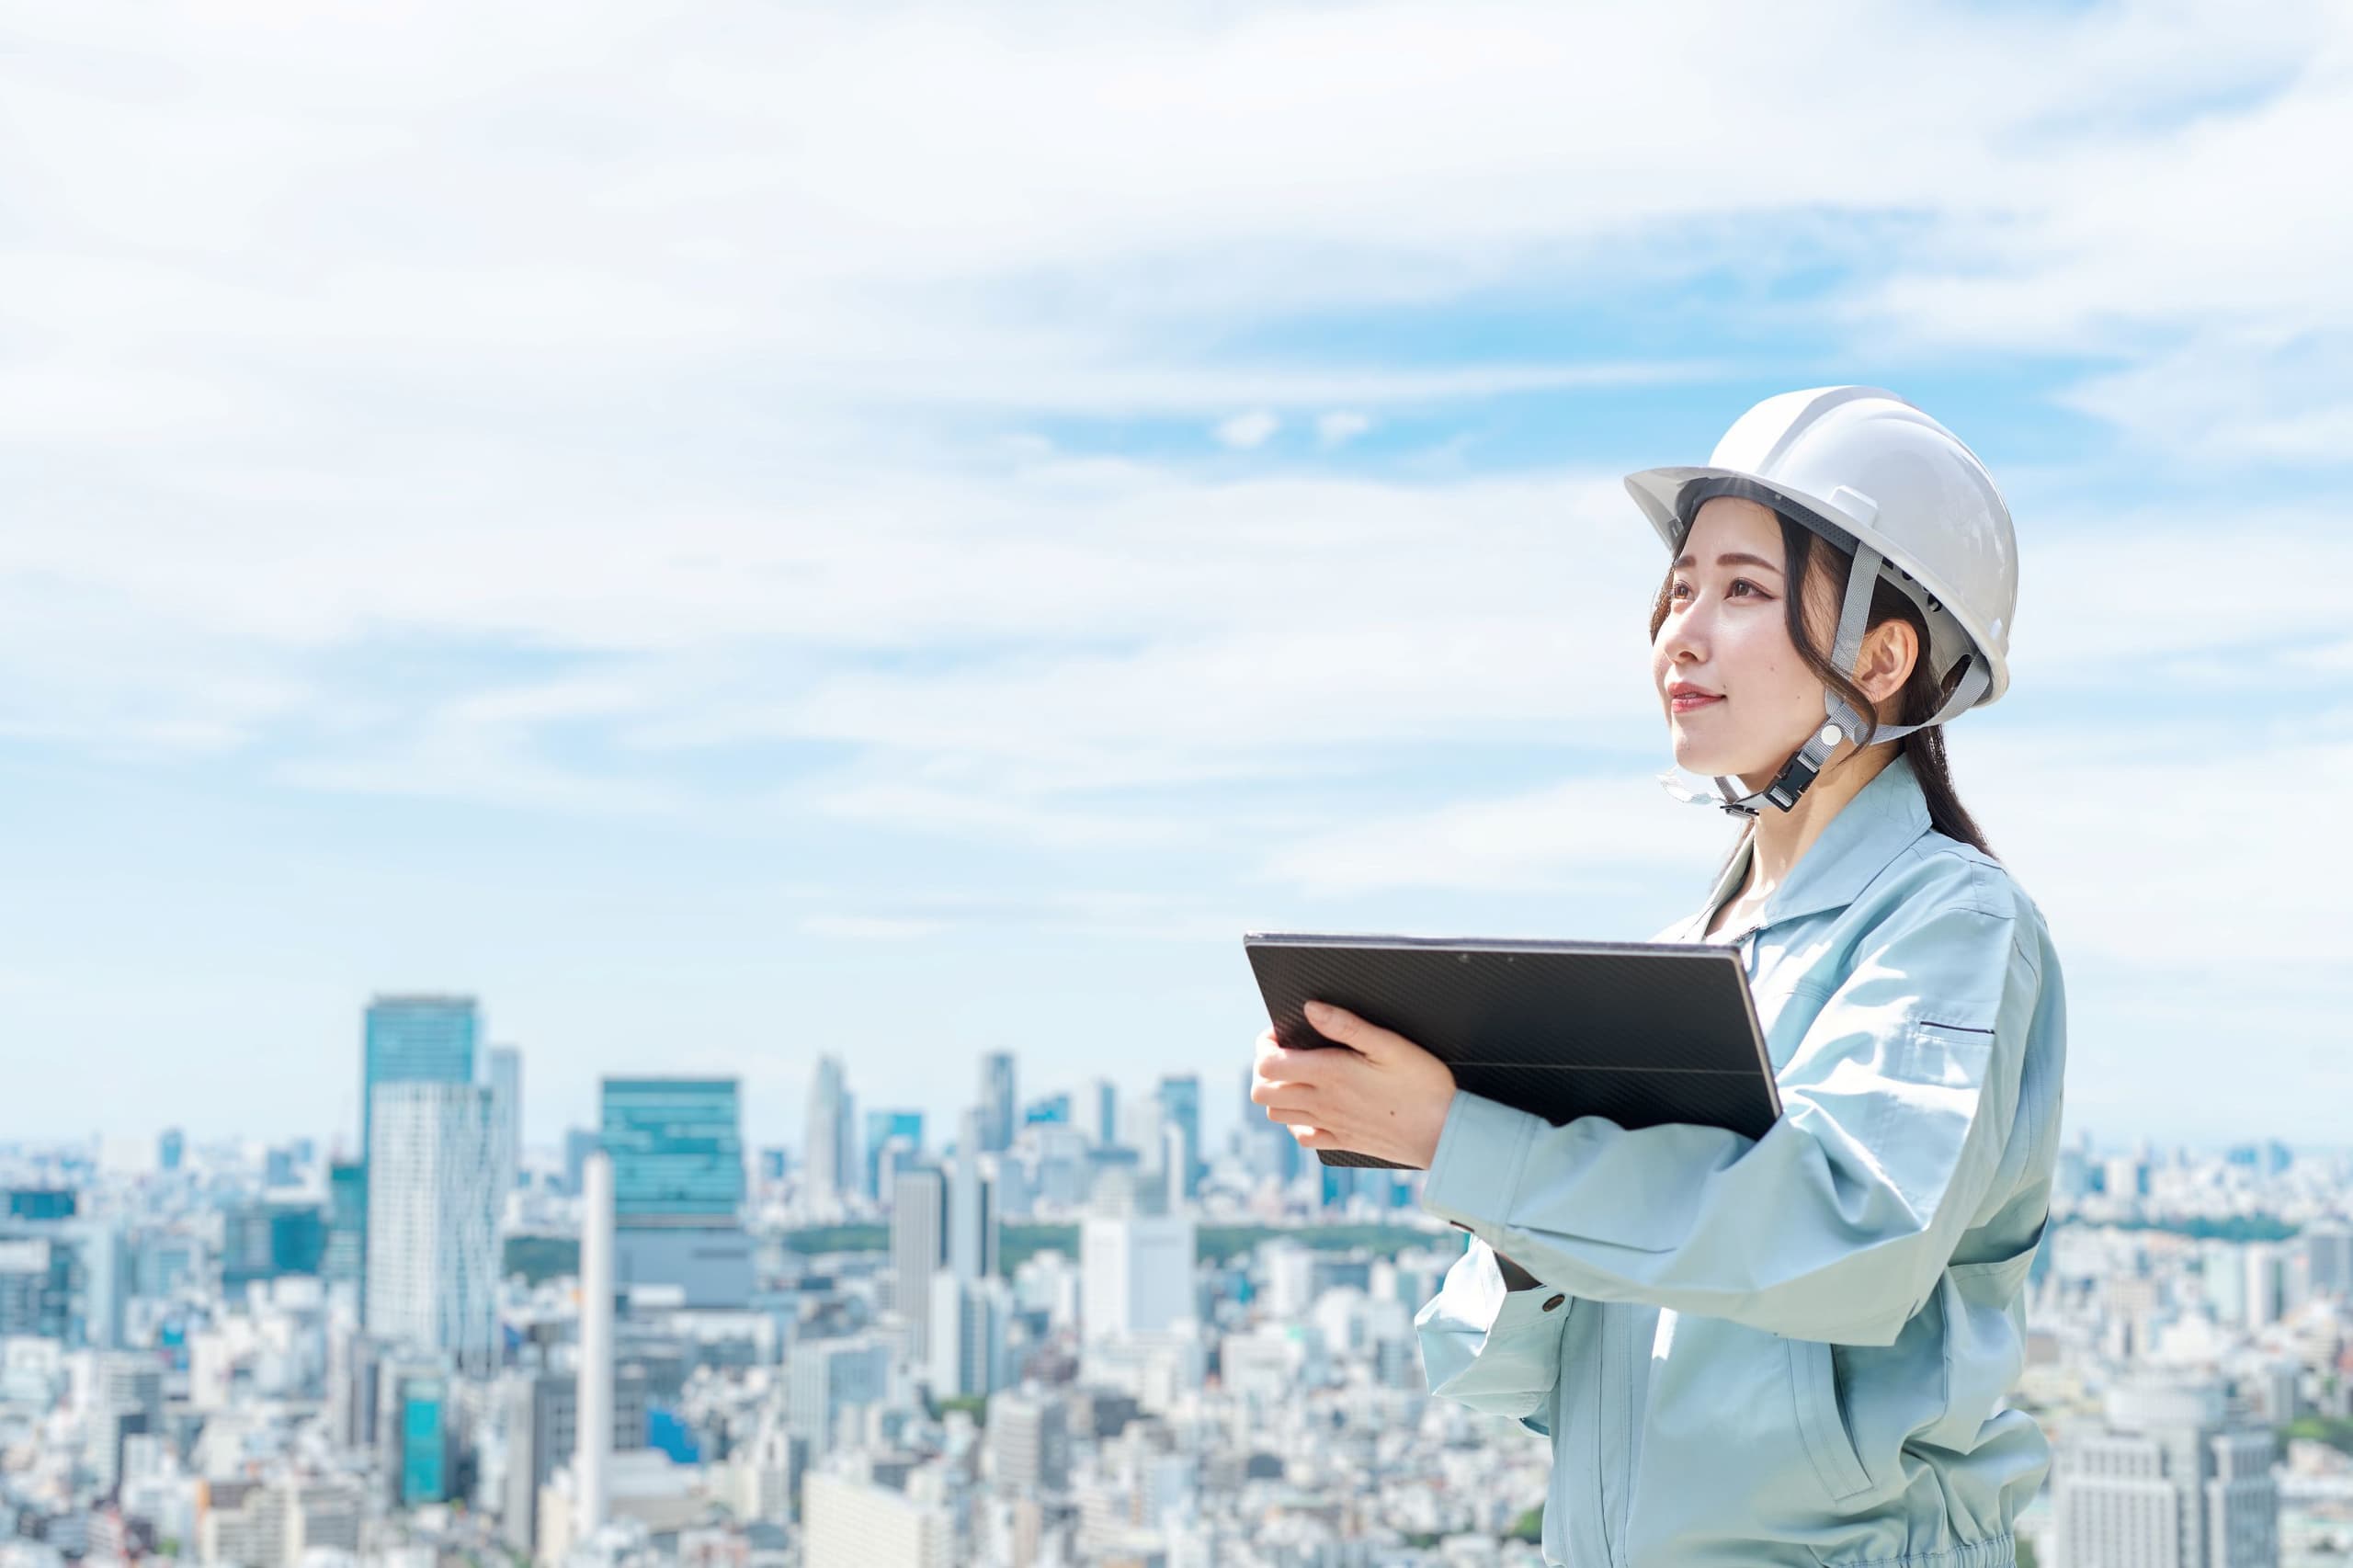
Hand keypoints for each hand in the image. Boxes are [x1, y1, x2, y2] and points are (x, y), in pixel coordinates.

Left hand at [1250, 1000, 1457, 1168]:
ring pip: (1276, 1116)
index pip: (1269, 1064)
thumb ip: (1346, 1025)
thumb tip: (1310, 1008)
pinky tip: (1313, 1107)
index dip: (1266, 1045)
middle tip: (1284, 1054)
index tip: (1282, 1033)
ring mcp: (1331, 1125)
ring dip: (1277, 1094)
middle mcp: (1323, 1102)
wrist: (1445, 1132)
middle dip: (1264, 1070)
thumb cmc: (1423, 1085)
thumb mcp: (1389, 1044)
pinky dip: (1296, 1122)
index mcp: (1330, 1073)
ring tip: (1297, 1076)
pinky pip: (1303, 1137)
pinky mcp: (1343, 1141)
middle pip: (1263, 1092)